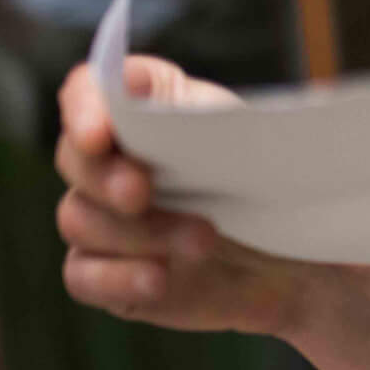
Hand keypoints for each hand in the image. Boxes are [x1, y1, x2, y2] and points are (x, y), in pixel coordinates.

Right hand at [54, 55, 317, 336]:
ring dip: (141, 232)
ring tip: (205, 241)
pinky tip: (158, 280)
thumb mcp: (257, 139)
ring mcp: (102, 217)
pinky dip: (118, 277)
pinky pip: (82, 275)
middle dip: (106, 176)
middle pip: (74, 157)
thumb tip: (167, 108)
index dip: (85, 106)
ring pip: (81, 219)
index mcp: (147, 105)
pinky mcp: (104, 271)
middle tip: (141, 192)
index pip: (88, 89)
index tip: (99, 133)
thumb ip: (208, 119)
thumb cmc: (275, 183)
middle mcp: (112, 158)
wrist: (295, 259)